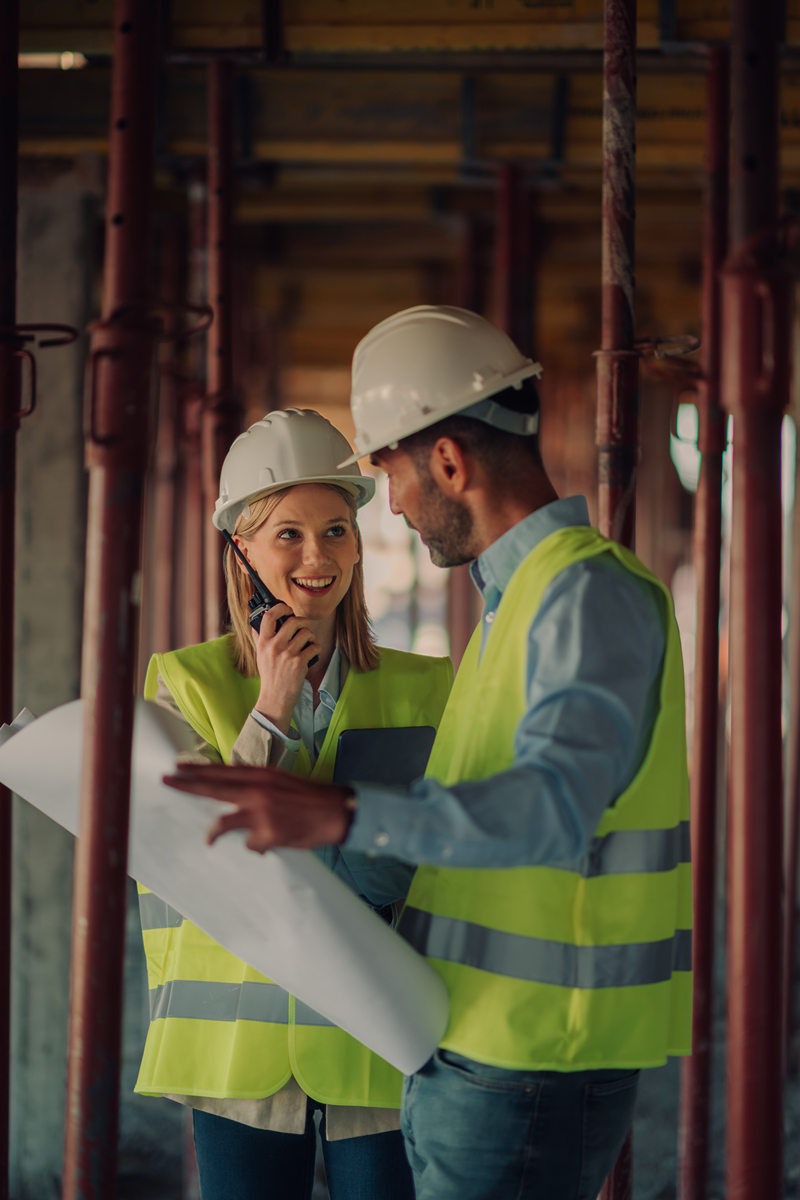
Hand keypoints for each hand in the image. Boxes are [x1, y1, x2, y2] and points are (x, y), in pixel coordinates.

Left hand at [162, 764, 356, 852]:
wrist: (336, 810)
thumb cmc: (308, 797)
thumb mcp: (279, 781)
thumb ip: (254, 785)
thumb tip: (230, 793)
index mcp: (261, 775)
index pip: (221, 771)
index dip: (197, 770)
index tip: (177, 768)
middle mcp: (257, 789)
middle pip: (213, 787)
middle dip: (187, 786)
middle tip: (166, 782)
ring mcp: (261, 812)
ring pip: (223, 823)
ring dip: (214, 833)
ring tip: (209, 839)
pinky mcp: (268, 833)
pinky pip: (248, 844)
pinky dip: (254, 846)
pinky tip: (266, 845)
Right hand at [251, 603, 320, 733]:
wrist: (275, 698)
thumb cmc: (269, 676)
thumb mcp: (260, 655)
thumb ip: (259, 638)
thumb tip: (256, 622)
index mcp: (263, 642)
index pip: (269, 616)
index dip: (280, 607)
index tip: (287, 609)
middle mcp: (274, 646)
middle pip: (293, 621)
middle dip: (303, 621)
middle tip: (304, 626)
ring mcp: (287, 654)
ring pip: (306, 633)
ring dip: (311, 636)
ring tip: (308, 642)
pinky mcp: (299, 663)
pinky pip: (314, 647)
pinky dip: (316, 649)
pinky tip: (311, 654)